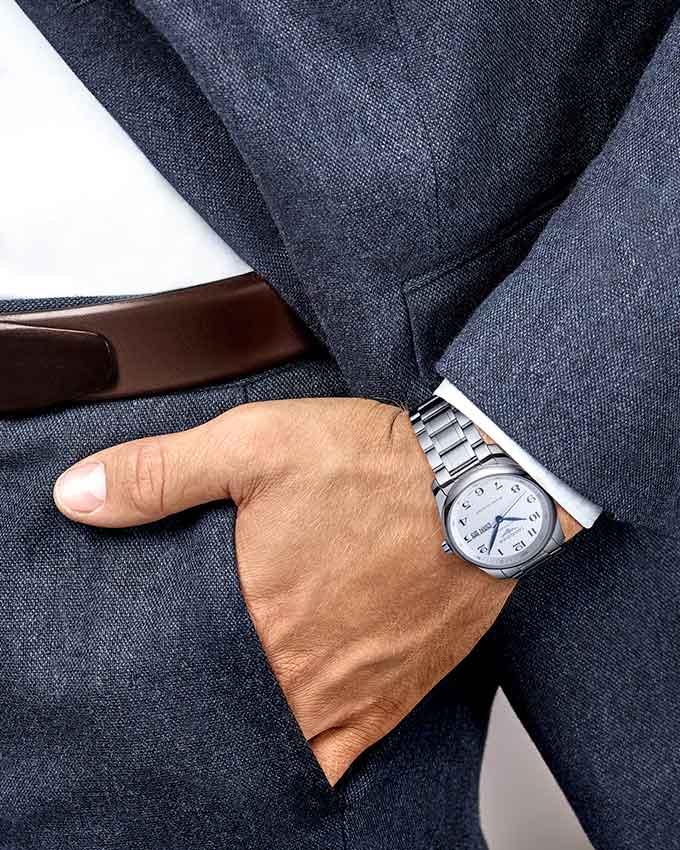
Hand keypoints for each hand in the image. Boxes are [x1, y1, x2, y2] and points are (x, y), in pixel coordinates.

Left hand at [53, 398, 517, 784]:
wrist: (480, 484)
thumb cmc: (372, 465)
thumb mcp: (253, 444)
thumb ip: (160, 474)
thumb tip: (76, 497)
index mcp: (254, 613)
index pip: (178, 670)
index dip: (155, 670)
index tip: (145, 667)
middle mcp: (298, 668)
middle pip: (228, 710)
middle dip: (204, 702)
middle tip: (192, 689)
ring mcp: (351, 690)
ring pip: (282, 741)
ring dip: (254, 732)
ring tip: (237, 714)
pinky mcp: (397, 693)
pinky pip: (344, 755)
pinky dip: (316, 760)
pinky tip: (300, 746)